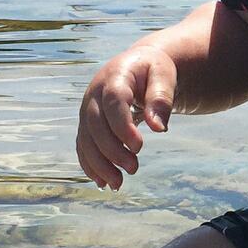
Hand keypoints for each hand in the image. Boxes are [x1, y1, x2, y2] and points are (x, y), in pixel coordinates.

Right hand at [76, 44, 176, 189]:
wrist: (137, 64)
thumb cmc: (153, 69)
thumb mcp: (164, 75)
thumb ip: (161, 98)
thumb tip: (159, 129)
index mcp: (115, 76)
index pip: (113, 103)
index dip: (122, 127)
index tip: (139, 147)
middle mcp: (94, 93)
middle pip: (96, 125)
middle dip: (112, 151)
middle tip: (134, 168)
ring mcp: (86, 109)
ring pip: (86, 140)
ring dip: (99, 164)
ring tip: (118, 184)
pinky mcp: (86, 123)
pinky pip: (83, 146)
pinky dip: (90, 165)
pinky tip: (103, 181)